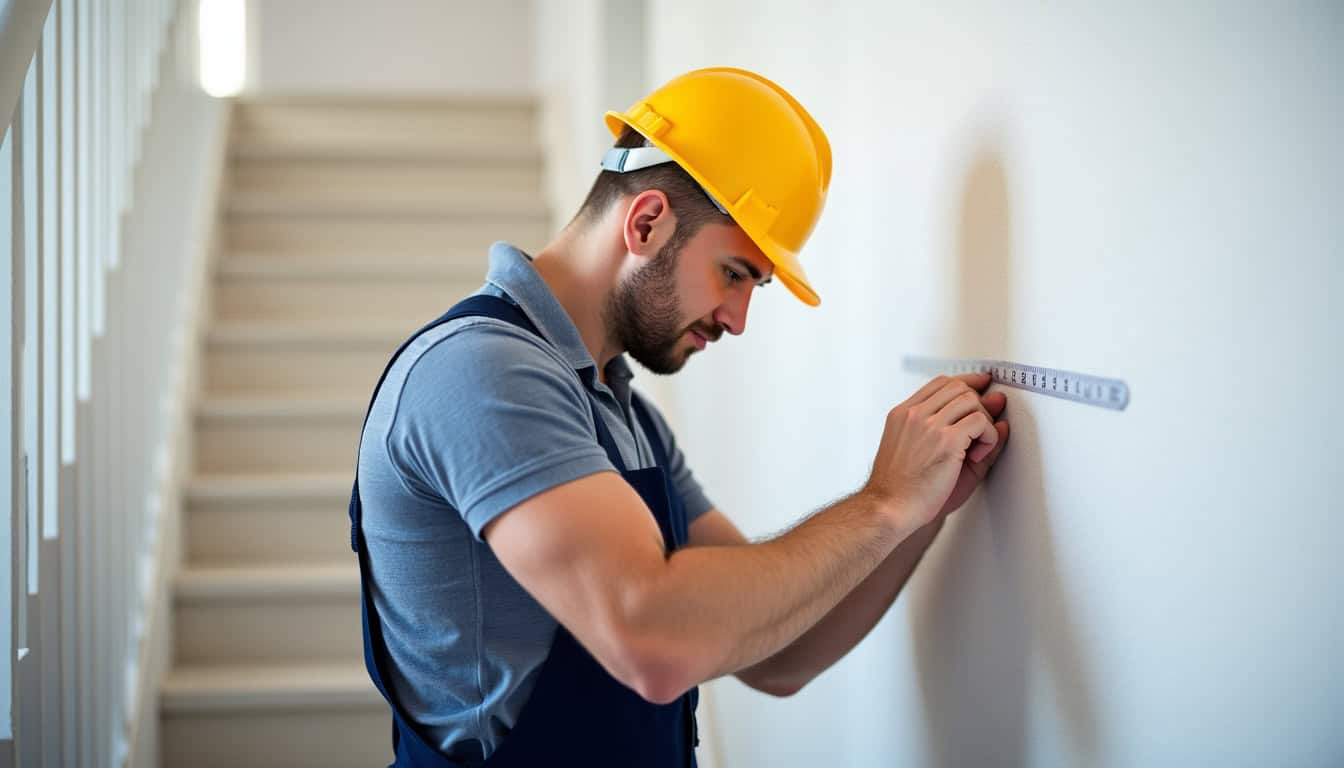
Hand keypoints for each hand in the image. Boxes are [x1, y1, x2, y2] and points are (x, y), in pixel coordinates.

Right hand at [862, 373, 1008, 531]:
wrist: (890, 509)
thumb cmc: (904, 489)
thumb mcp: (924, 451)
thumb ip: (954, 428)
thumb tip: (994, 410)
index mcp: (903, 415)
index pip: (940, 383)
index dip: (967, 383)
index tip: (982, 387)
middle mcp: (914, 414)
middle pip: (958, 387)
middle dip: (978, 405)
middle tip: (980, 432)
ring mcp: (928, 425)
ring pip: (971, 400)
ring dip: (984, 422)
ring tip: (977, 447)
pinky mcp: (945, 440)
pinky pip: (980, 421)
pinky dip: (988, 437)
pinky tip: (977, 456)